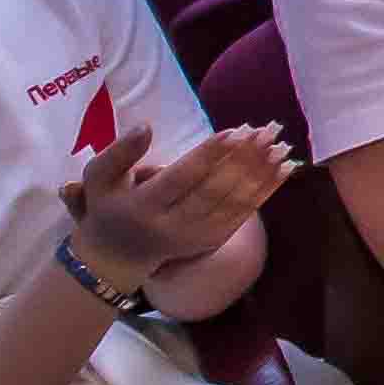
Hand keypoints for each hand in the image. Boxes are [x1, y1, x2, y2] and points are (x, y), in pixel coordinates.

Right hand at [60, 120, 294, 292]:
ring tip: (281, 145)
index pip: (181, 179)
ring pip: (234, 203)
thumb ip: (120, 152)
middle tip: (266, 133)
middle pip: (214, 191)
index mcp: (144, 207)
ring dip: (261, 174)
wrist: (117, 257)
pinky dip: (266, 190)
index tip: (234, 131)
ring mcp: (197, 238)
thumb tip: (146, 127)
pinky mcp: (213, 241)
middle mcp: (173, 227)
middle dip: (243, 161)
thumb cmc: (108, 206)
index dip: (209, 156)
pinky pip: (244, 213)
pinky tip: (285, 168)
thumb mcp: (98, 178)